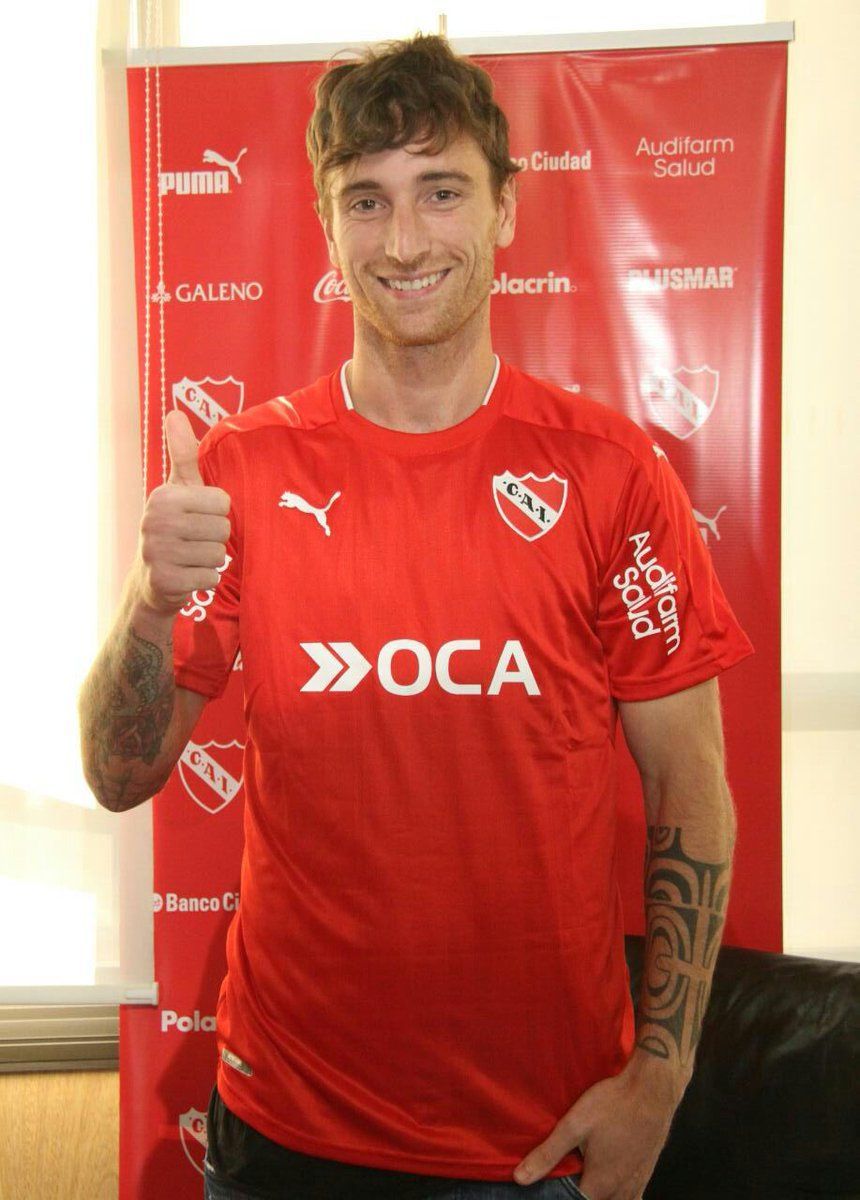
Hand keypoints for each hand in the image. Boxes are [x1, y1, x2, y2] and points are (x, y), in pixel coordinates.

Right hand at [134, 411, 231, 614]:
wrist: (151, 581)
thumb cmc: (173, 527)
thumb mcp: (178, 490)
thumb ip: (182, 454)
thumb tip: (174, 413)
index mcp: (164, 496)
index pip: (223, 503)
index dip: (217, 513)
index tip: (198, 518)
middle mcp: (156, 522)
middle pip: (222, 529)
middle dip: (215, 538)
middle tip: (195, 541)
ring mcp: (158, 553)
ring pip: (218, 555)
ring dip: (210, 560)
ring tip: (192, 558)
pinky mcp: (165, 581)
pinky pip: (210, 578)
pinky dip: (205, 580)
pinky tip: (189, 575)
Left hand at [512, 1053, 685, 1199]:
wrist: (653, 1088)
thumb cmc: (613, 1103)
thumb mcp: (574, 1125)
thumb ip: (547, 1154)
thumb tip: (520, 1178)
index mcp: (600, 1185)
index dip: (560, 1194)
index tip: (552, 1183)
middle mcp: (622, 1191)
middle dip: (581, 1193)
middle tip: (570, 1173)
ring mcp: (638, 1182)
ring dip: (600, 1193)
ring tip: (588, 1174)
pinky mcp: (647, 1170)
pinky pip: (632, 1194)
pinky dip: (620, 1192)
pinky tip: (611, 1173)